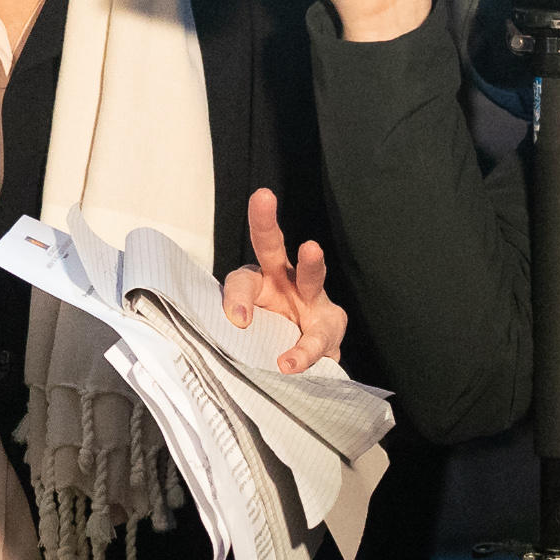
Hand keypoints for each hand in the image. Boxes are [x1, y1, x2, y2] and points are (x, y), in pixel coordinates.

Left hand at [216, 186, 347, 377]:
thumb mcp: (242, 339)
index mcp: (256, 283)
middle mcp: (283, 281)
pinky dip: (305, 350)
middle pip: (271, 247)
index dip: (236, 297)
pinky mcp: (330, 321)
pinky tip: (292, 362)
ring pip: (311, 274)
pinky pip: (319, 335)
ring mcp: (310, 298)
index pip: (240, 280)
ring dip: (311, 261)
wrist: (298, 362)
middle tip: (262, 197)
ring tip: (311, 249)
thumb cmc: (264, 341)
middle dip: (265, 222)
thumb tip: (230, 339)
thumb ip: (233, 339)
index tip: (238, 320)